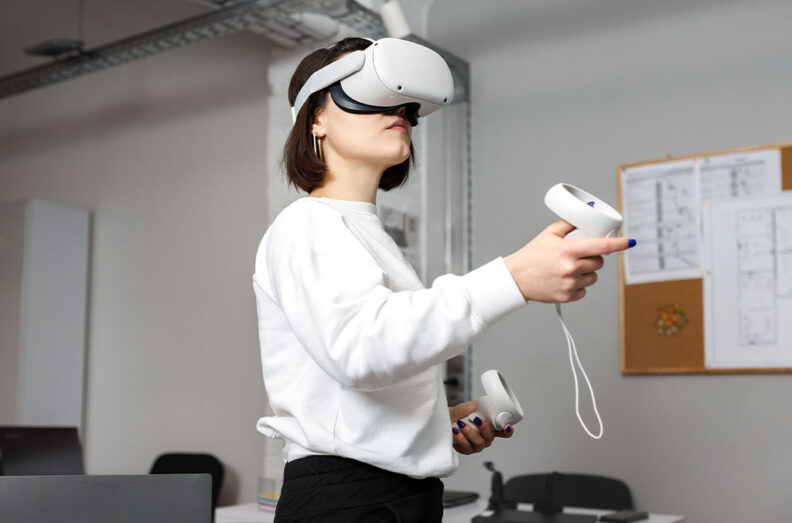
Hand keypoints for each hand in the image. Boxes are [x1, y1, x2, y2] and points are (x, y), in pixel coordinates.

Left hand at [449, 400, 512, 454]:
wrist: (448, 417)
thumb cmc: (461, 413)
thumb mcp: (472, 406)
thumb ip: (482, 405)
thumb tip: (490, 403)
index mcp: (491, 428)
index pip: (504, 432)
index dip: (508, 431)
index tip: (506, 426)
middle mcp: (485, 438)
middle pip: (490, 437)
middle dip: (483, 428)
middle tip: (475, 419)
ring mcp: (477, 445)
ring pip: (478, 443)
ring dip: (469, 432)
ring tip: (461, 424)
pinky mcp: (466, 450)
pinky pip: (466, 447)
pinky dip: (460, 438)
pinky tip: (456, 431)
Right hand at [503, 220, 633, 302]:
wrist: (516, 278)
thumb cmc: (531, 256)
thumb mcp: (548, 234)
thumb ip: (568, 225)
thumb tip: (585, 218)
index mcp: (568, 250)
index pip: (601, 246)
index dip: (618, 243)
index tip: (629, 242)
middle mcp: (571, 268)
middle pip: (599, 263)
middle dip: (594, 258)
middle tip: (580, 256)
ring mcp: (570, 283)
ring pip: (593, 277)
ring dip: (587, 273)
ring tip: (570, 269)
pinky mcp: (567, 296)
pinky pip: (584, 291)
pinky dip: (578, 286)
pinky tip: (565, 280)